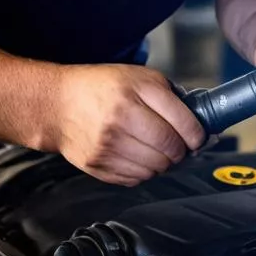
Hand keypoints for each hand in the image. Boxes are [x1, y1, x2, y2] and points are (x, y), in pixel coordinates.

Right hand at [51, 64, 204, 185]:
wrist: (57, 104)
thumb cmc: (100, 87)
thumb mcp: (139, 77)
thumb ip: (170, 96)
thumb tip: (198, 122)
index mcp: (134, 92)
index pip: (183, 124)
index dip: (197, 135)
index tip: (198, 138)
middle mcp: (121, 119)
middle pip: (171, 149)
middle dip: (180, 150)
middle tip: (176, 144)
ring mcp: (108, 146)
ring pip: (156, 168)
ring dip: (162, 162)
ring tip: (154, 149)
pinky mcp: (98, 165)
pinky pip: (136, 179)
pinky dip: (143, 171)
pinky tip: (136, 156)